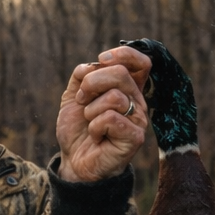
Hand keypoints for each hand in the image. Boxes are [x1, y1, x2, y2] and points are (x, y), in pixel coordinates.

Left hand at [56, 45, 151, 183]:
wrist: (73, 160)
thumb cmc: (78, 129)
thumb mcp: (74, 96)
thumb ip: (82, 76)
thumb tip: (92, 64)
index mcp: (126, 88)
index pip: (140, 62)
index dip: (123, 54)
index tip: (101, 59)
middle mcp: (137, 101)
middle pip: (120, 73)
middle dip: (91, 83)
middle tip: (82, 100)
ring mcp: (139, 119)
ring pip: (114, 96)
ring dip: (90, 110)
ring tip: (90, 122)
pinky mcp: (135, 137)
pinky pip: (111, 118)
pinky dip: (94, 126)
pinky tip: (96, 136)